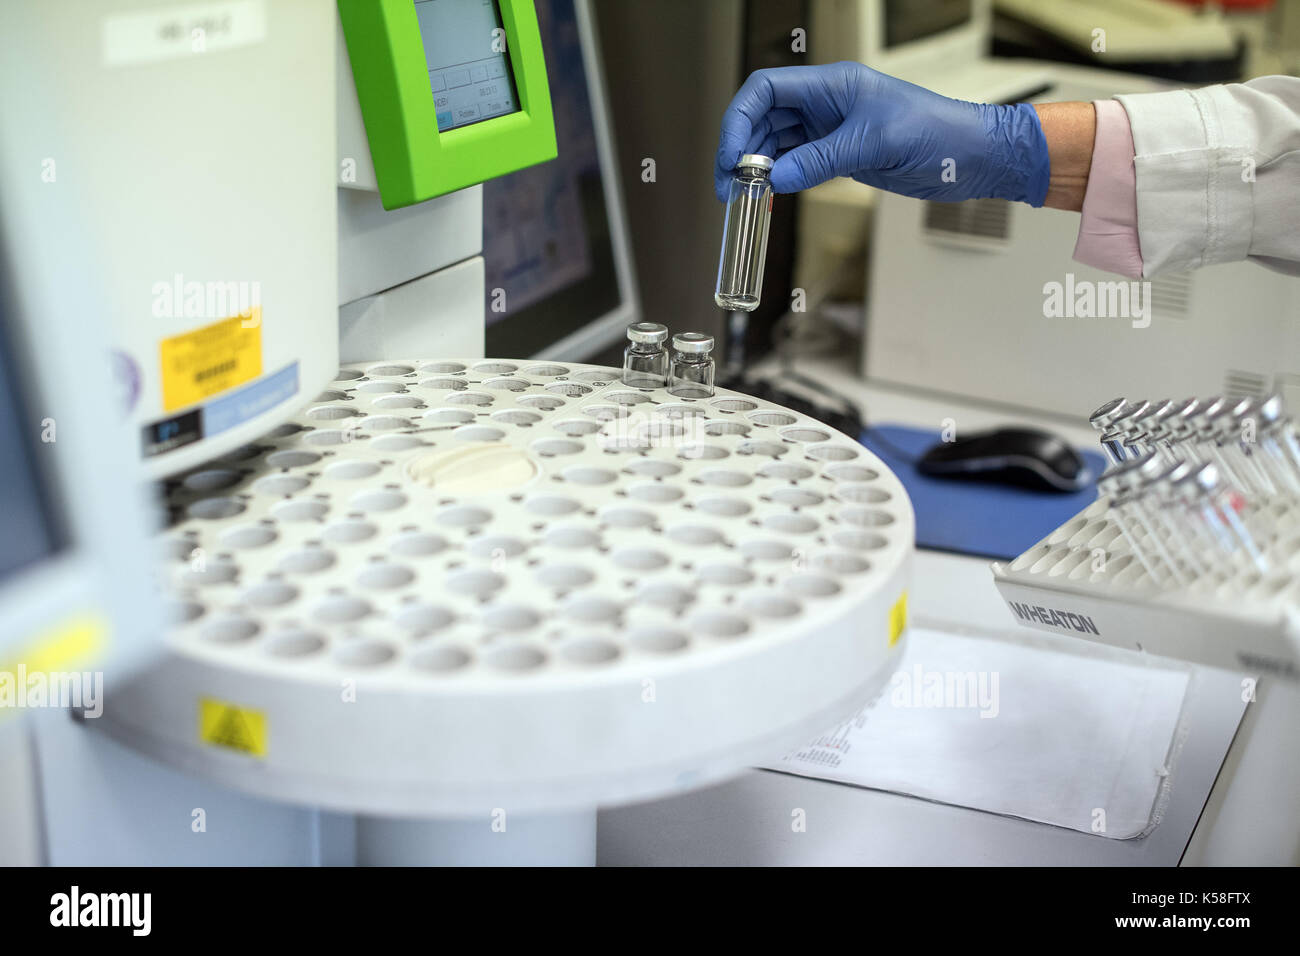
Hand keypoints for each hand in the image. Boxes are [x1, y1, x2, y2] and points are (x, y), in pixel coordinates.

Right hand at [714, 62, 1049, 205]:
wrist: (971, 156)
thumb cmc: (938, 133)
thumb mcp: (876, 144)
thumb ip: (822, 160)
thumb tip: (777, 177)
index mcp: (832, 84)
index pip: (766, 89)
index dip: (739, 119)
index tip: (731, 155)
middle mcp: (826, 103)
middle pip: (763, 118)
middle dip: (741, 148)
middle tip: (730, 185)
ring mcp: (831, 129)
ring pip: (776, 142)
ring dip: (756, 167)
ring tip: (744, 194)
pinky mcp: (839, 154)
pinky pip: (796, 162)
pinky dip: (778, 178)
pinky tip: (770, 194)